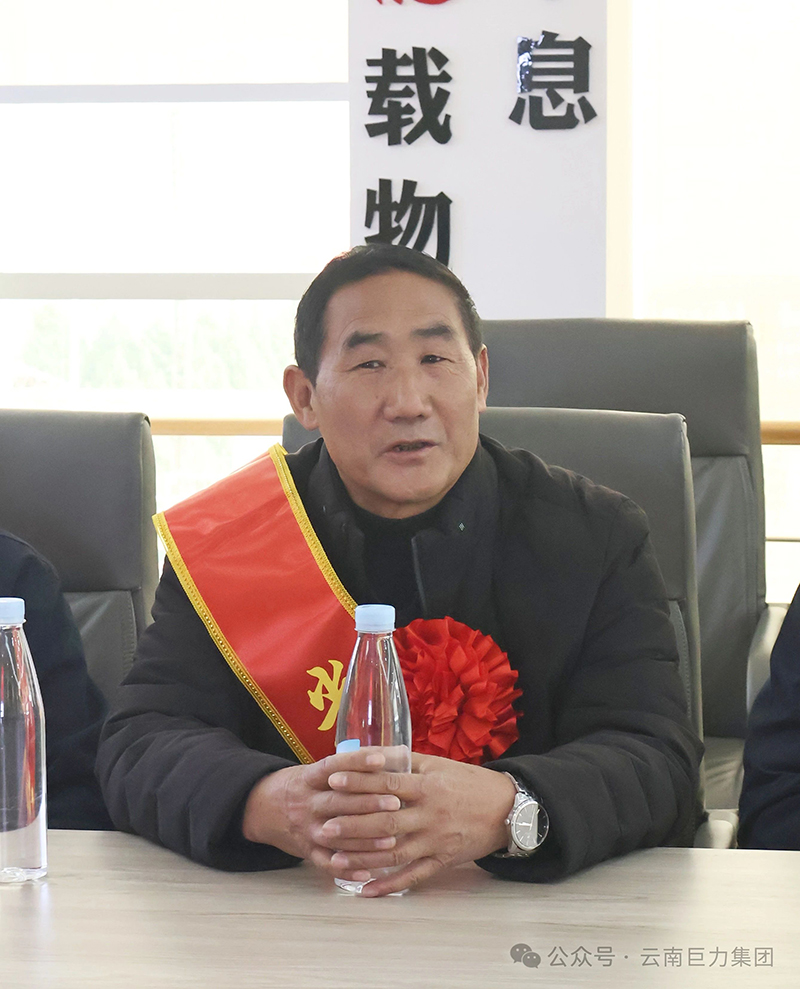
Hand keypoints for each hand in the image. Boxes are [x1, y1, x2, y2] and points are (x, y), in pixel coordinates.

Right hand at [242, 749, 401, 884]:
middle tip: (395, 802)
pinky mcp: (307, 852)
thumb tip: (393, 755)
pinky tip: (368, 873)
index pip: (333, 766)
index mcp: (308, 778)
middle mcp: (306, 803)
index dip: (356, 762)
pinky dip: (347, 870)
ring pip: (336, 837)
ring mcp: (306, 830)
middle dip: (367, 803)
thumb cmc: (301, 785)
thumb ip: (347, 767)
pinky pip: (327, 864)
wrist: (260, 808)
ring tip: (392, 839)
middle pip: (337, 802)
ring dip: (364, 840)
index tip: (381, 760)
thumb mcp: (314, 771)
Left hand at [316, 752, 516, 895]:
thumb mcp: (439, 765)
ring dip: (363, 859)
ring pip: (394, 854)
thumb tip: (373, 754)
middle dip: (352, 826)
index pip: (387, 784)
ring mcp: (435, 841)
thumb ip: (407, 761)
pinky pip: (412, 877)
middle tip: (325, 826)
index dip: (359, 782)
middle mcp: (429, 815)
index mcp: (427, 786)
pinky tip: (366, 891)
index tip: (333, 780)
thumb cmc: (468, 783)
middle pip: (385, 823)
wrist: (507, 809)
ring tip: (335, 861)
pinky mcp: (442, 861)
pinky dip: (388, 886)